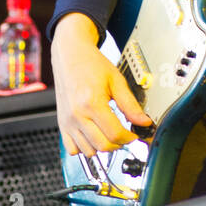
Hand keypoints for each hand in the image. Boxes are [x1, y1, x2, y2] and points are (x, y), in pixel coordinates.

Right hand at [51, 13, 152, 156]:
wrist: (70, 55)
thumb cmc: (91, 64)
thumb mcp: (116, 80)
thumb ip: (130, 104)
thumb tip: (144, 121)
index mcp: (91, 103)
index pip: (115, 134)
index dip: (129, 137)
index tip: (134, 134)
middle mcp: (77, 115)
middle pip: (103, 146)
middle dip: (118, 143)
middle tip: (125, 134)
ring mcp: (67, 121)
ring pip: (88, 151)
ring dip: (102, 147)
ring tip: (109, 133)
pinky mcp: (61, 124)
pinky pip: (72, 149)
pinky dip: (84, 148)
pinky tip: (93, 136)